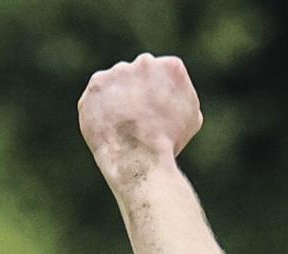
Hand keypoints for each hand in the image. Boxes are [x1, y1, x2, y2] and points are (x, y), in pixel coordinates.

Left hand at [79, 53, 202, 185]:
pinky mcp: (95, 86)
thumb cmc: (170, 141)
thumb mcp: (192, 117)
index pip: (166, 72)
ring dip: (120, 98)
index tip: (163, 111)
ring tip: (126, 125)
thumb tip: (169, 90)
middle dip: (140, 91)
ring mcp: (117, 72)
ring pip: (117, 83)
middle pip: (140, 73)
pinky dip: (102, 109)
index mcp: (172, 66)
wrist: (139, 156)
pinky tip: (112, 126)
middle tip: (143, 118)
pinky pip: (98, 96)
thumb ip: (180, 94)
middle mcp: (144, 62)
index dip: (164, 93)